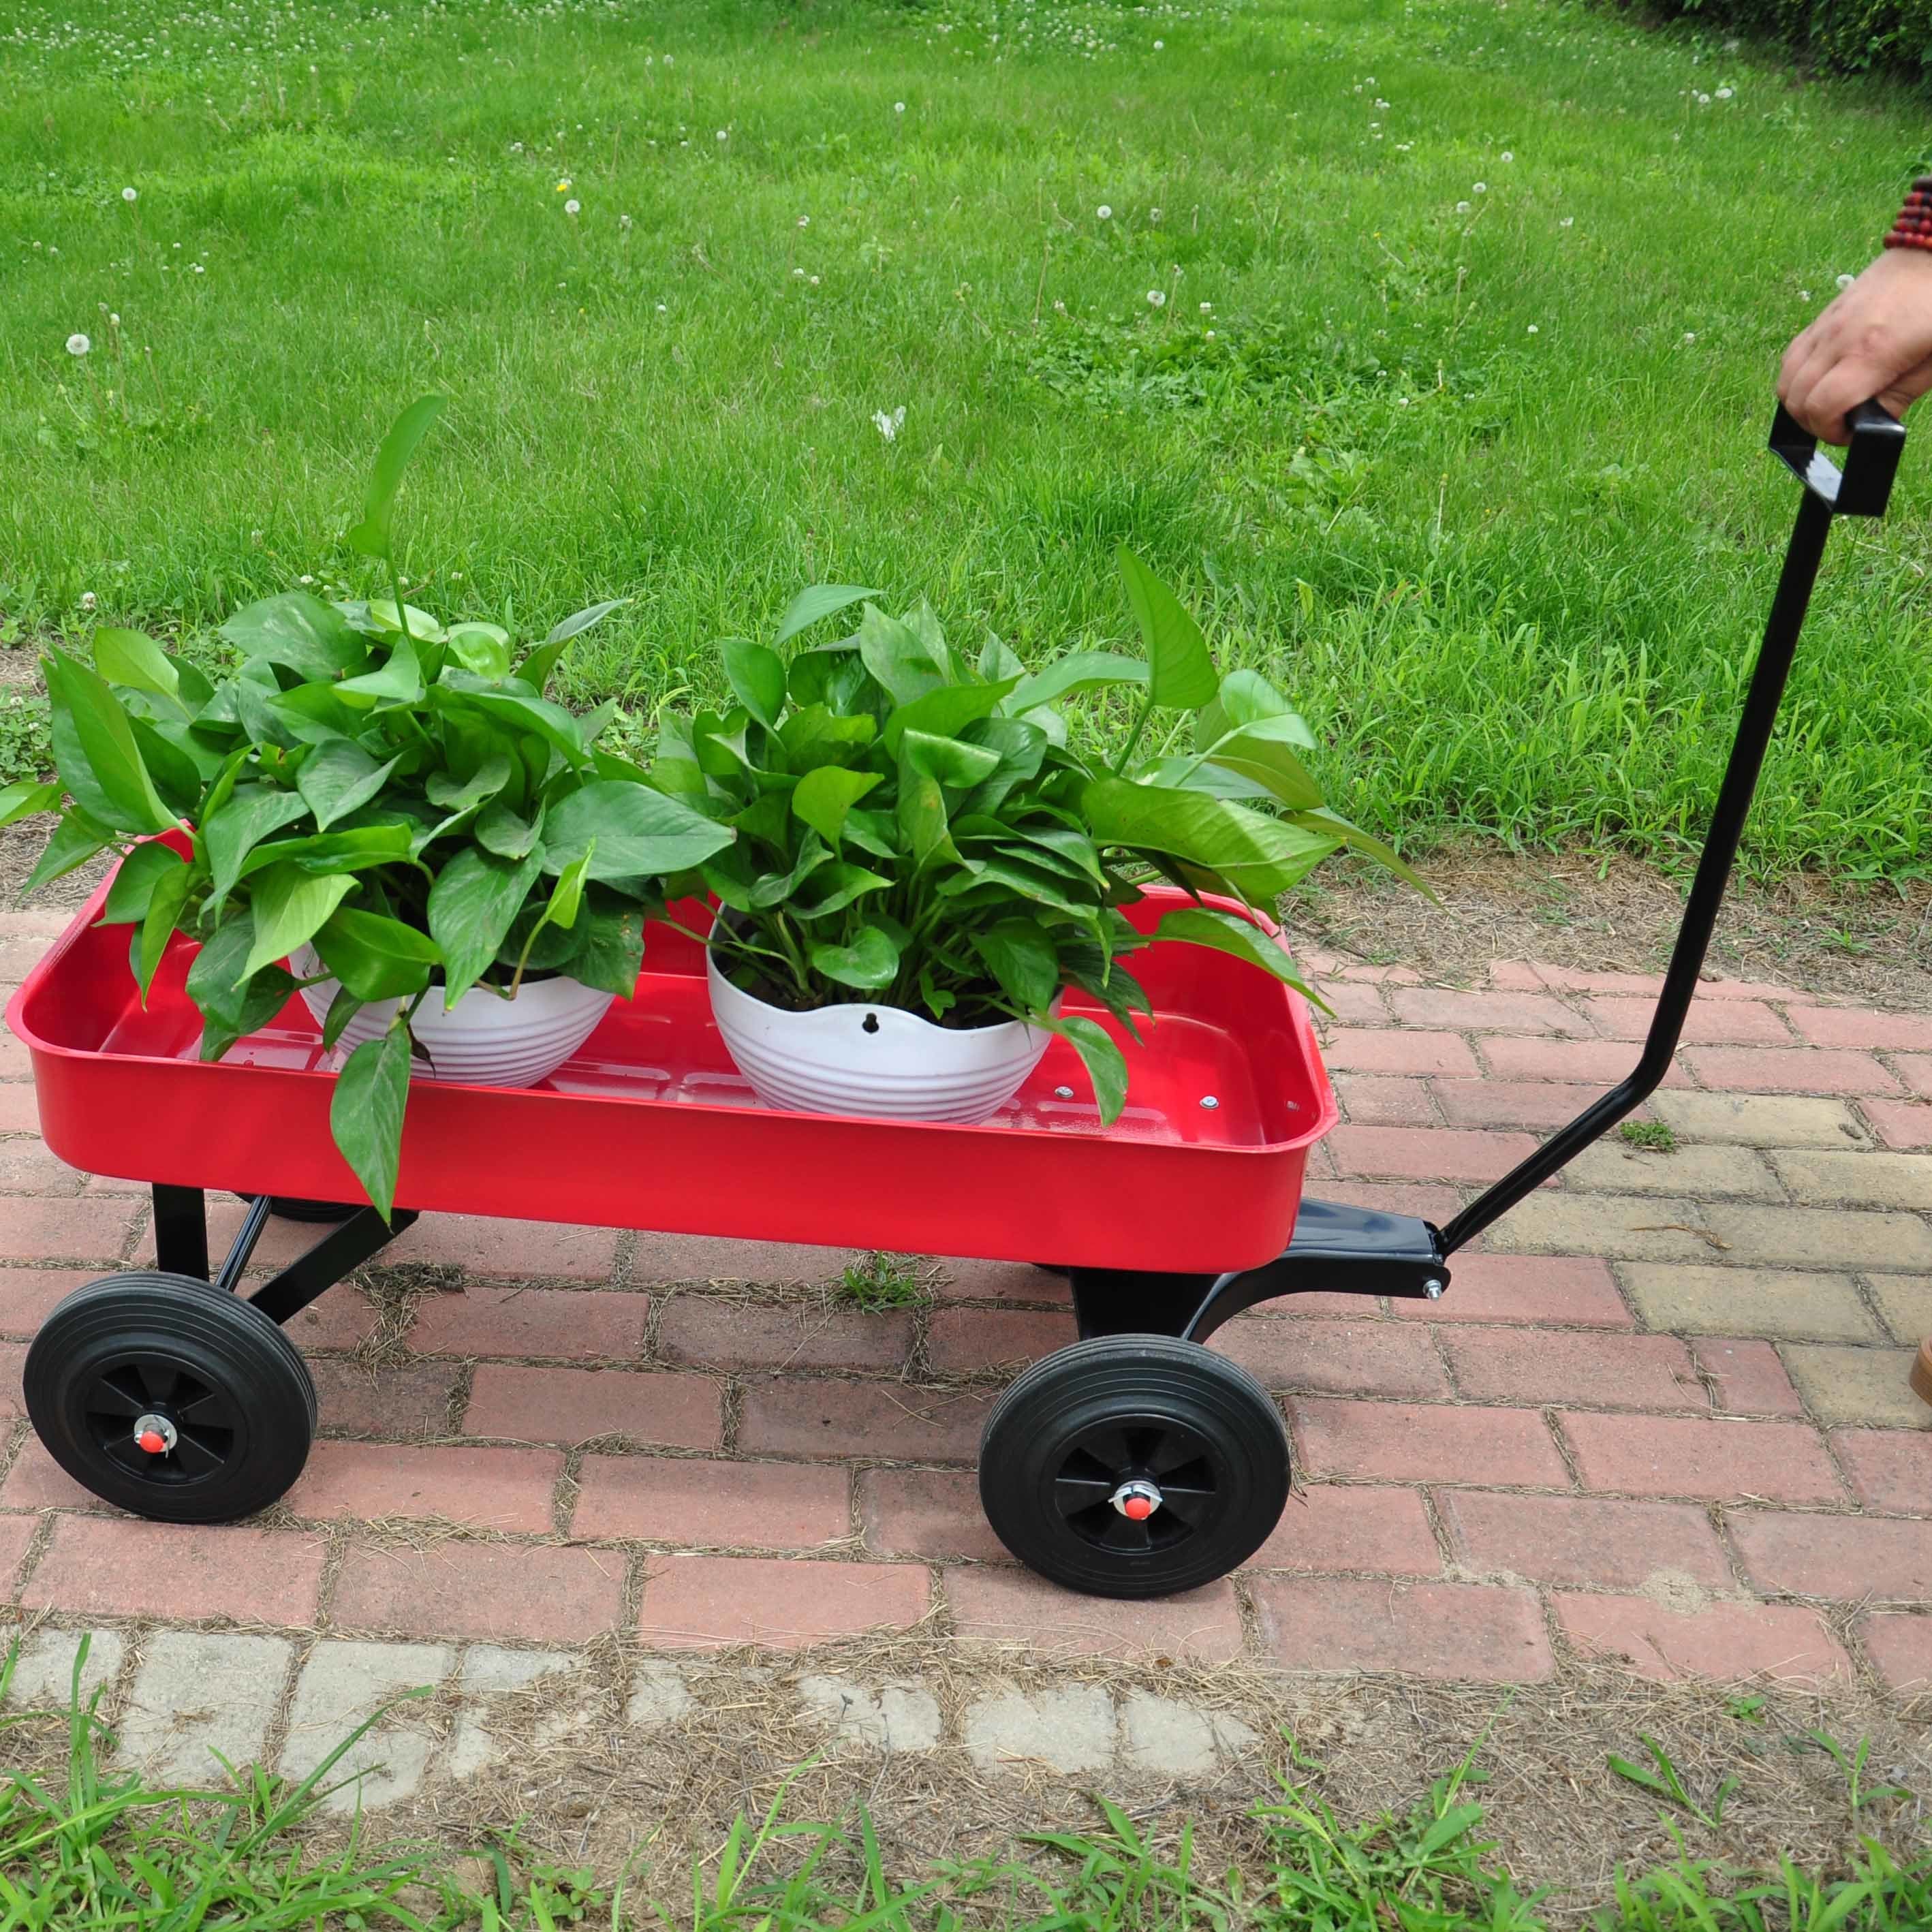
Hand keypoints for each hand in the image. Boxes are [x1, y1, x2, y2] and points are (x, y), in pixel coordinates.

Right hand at [1778, 248, 1931, 442]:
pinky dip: (1797, 378)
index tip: (1850, 434)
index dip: (1830, 432)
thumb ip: (1899, 396)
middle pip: (1796, 399)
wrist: (1930, 252)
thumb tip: (1870, 423)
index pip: (1822, 407)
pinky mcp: (1822, 317)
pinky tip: (1820, 381)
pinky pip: (1792, 357)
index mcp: (1871, 352)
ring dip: (1799, 403)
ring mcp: (1825, 326)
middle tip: (1840, 423)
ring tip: (1827, 405)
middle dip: (1813, 423)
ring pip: (1786, 380)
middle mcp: (1838, 339)